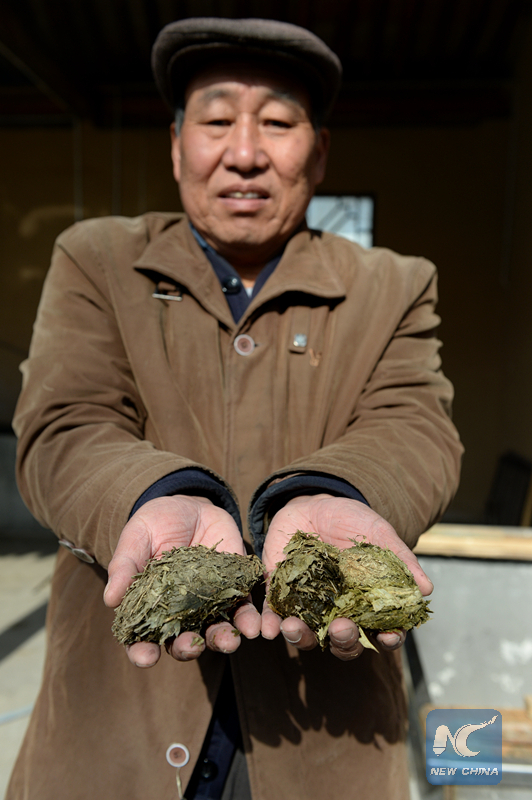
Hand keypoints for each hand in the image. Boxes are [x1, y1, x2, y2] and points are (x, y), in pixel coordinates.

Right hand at [104, 496, 260, 666]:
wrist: (189, 507)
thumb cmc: (154, 526)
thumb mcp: (135, 539)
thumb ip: (125, 567)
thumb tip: (110, 599)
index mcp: (150, 609)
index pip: (143, 639)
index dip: (142, 651)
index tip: (146, 656)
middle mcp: (179, 615)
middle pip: (182, 642)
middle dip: (187, 649)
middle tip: (191, 646)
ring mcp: (207, 605)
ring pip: (215, 632)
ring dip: (222, 640)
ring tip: (228, 641)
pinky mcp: (233, 590)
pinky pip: (242, 610)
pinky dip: (248, 620)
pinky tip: (253, 625)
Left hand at [261, 494, 432, 659]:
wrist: (313, 503)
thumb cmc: (352, 521)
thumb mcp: (378, 534)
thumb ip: (400, 559)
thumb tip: (426, 587)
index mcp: (368, 604)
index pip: (382, 631)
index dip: (387, 638)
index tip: (388, 637)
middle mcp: (339, 612)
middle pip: (344, 641)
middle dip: (343, 641)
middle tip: (341, 628)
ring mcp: (310, 606)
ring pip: (308, 635)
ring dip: (302, 638)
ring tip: (296, 628)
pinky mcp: (281, 595)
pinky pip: (274, 616)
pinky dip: (271, 624)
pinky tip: (269, 629)